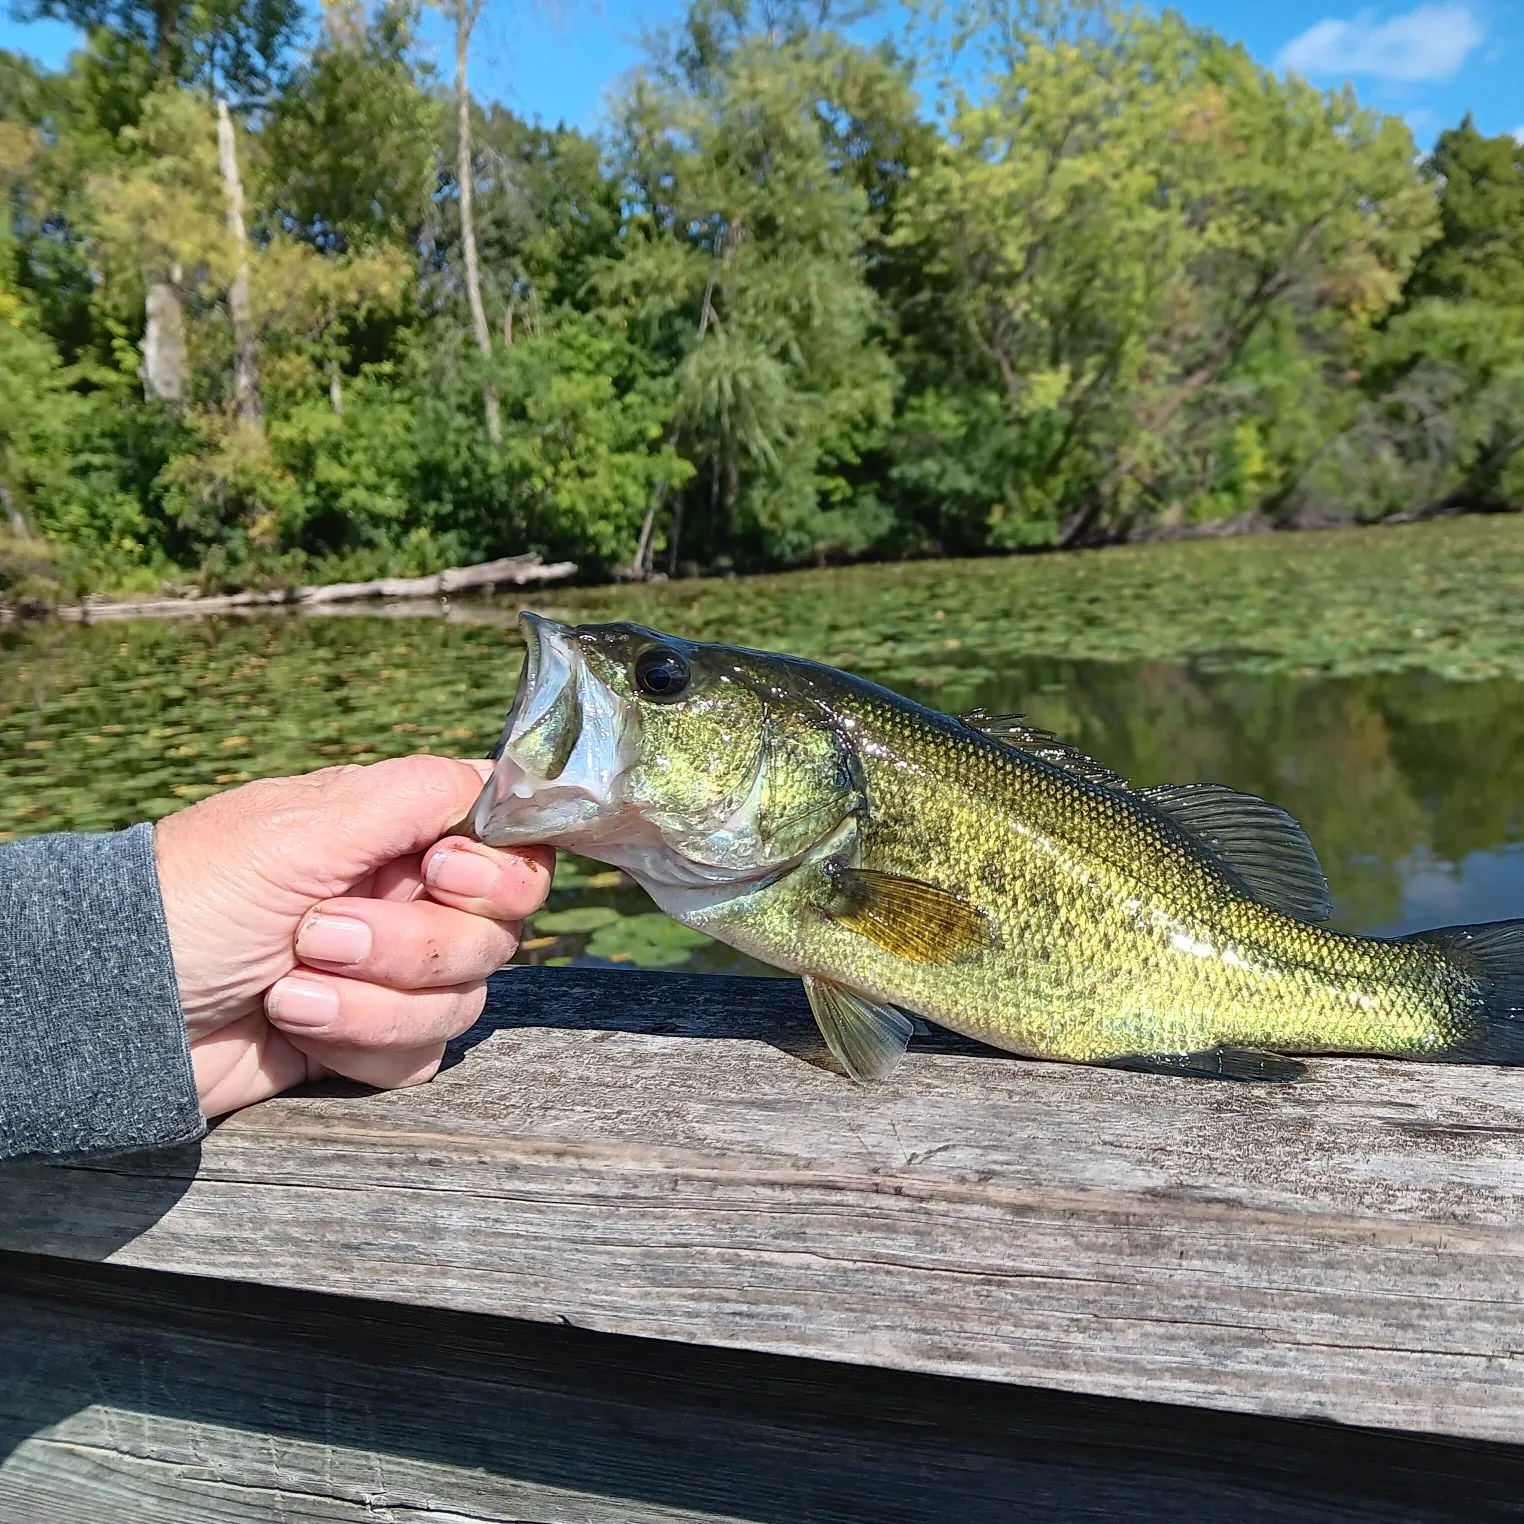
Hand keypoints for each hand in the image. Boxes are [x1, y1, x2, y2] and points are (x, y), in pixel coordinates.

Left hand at [153, 755, 552, 1119]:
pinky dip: (361, 1046)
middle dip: (411, 946)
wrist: (118, 1010)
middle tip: (318, 935)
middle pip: (496, 931)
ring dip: (372, 1003)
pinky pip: (422, 1054)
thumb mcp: (304, 829)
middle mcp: (406, 898)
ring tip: (286, 989)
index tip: (437, 871)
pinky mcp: (369, 1038)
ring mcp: (390, 973)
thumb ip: (415, 795)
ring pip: (461, 1001)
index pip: (511, 845)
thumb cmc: (195, 902)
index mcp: (398, 833)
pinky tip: (297, 1029)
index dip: (494, 868)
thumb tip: (500, 776)